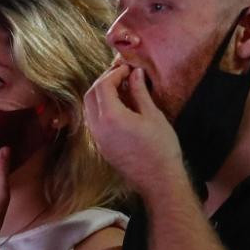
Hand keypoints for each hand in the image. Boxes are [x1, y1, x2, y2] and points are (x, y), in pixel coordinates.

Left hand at [84, 62, 184, 196]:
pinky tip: (118, 105)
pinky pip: (93, 120)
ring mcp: (97, 139)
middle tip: (122, 74)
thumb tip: (135, 73)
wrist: (158, 180)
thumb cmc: (160, 148)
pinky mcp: (101, 146)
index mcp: (111, 117)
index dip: (114, 73)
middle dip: (104, 81)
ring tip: (121, 88)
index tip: (128, 68)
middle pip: (90, 94)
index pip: (103, 85)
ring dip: (100, 94)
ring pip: (89, 108)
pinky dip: (101, 107)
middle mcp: (98, 128)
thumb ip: (140, 91)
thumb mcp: (153, 115)